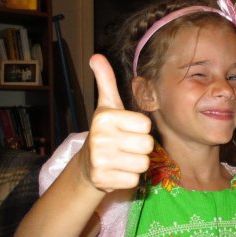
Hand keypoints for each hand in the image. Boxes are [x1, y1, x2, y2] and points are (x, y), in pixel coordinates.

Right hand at [84, 54, 153, 191]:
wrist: (88, 165)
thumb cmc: (106, 132)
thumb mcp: (107, 106)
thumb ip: (106, 81)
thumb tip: (96, 56)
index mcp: (105, 117)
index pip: (146, 125)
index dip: (140, 129)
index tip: (126, 130)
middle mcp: (100, 138)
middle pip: (147, 145)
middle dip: (140, 147)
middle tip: (126, 146)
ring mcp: (100, 161)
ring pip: (143, 163)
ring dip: (136, 163)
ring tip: (122, 158)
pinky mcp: (103, 180)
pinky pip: (135, 179)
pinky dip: (129, 177)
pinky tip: (117, 171)